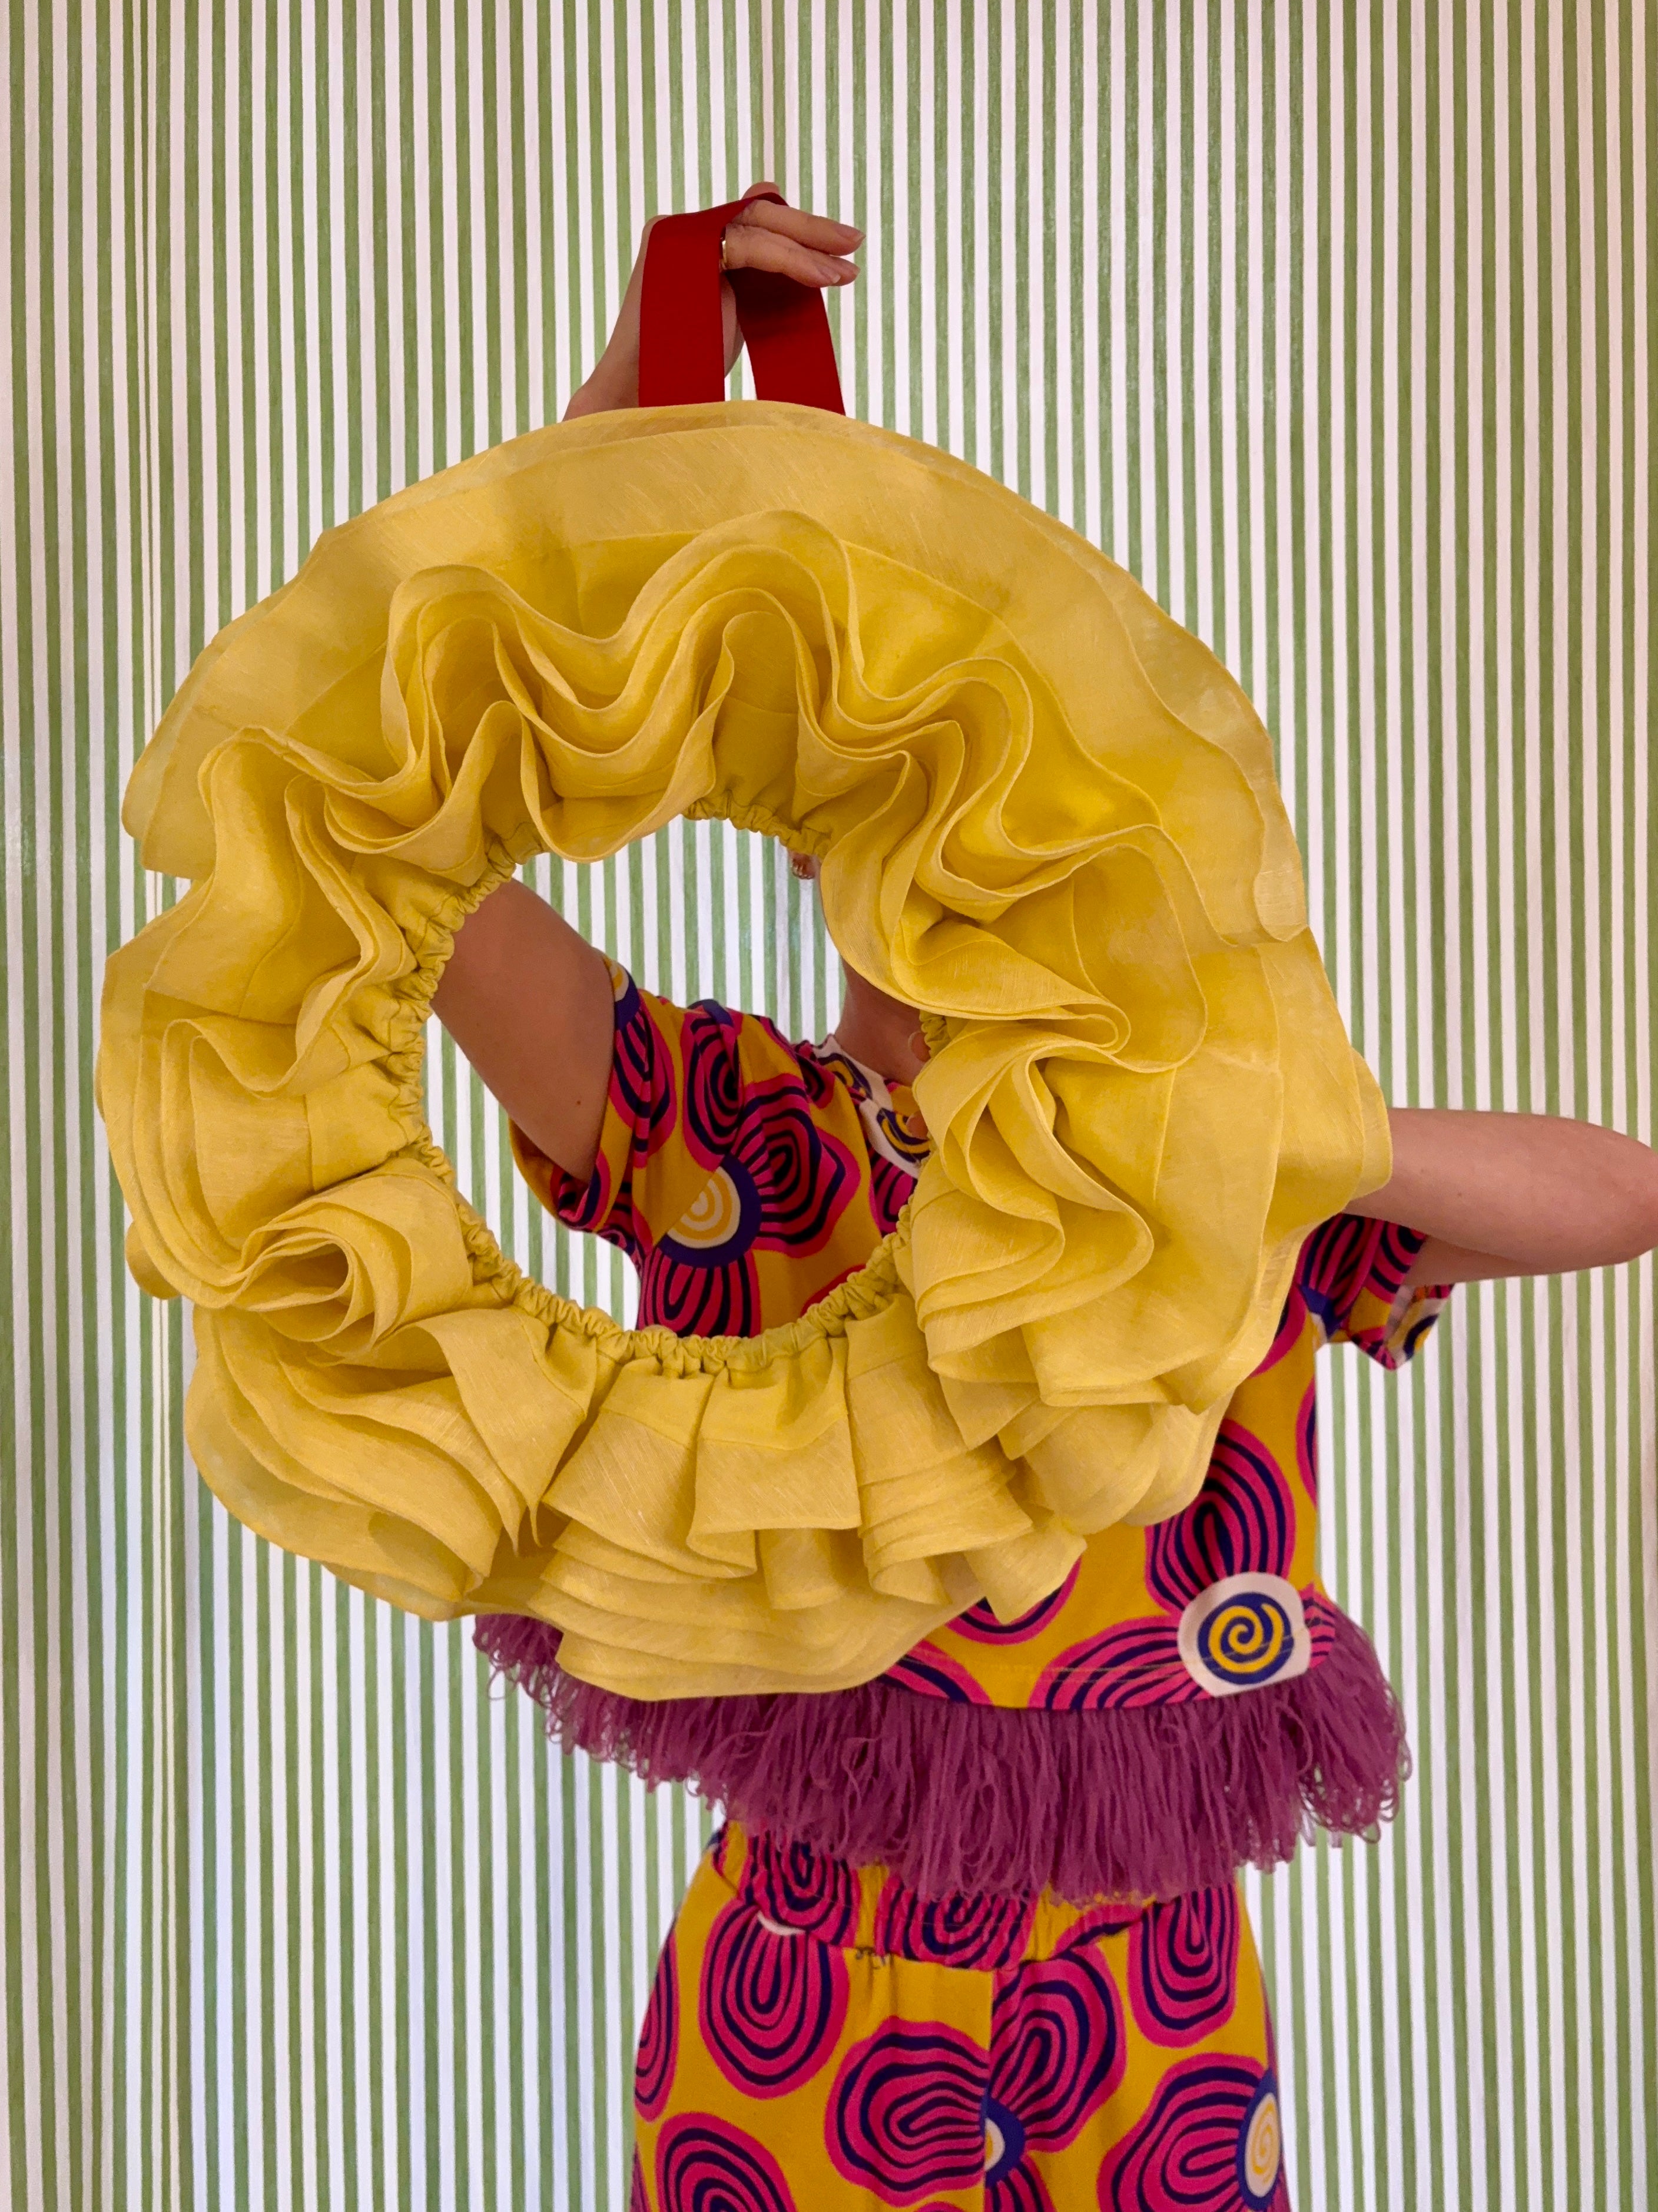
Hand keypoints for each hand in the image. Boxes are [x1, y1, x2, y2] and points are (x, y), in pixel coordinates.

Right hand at [565, 180, 862, 416]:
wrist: (647, 398)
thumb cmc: (689, 371)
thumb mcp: (735, 317)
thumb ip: (761, 284)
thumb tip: (806, 265)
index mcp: (694, 242)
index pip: (756, 217)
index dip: (799, 229)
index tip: (841, 252)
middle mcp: (683, 229)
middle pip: (760, 211)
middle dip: (813, 228)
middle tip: (856, 243)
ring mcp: (680, 234)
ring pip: (759, 223)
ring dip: (809, 245)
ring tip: (847, 272)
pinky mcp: (682, 250)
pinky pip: (750, 245)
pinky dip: (791, 259)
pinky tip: (822, 279)